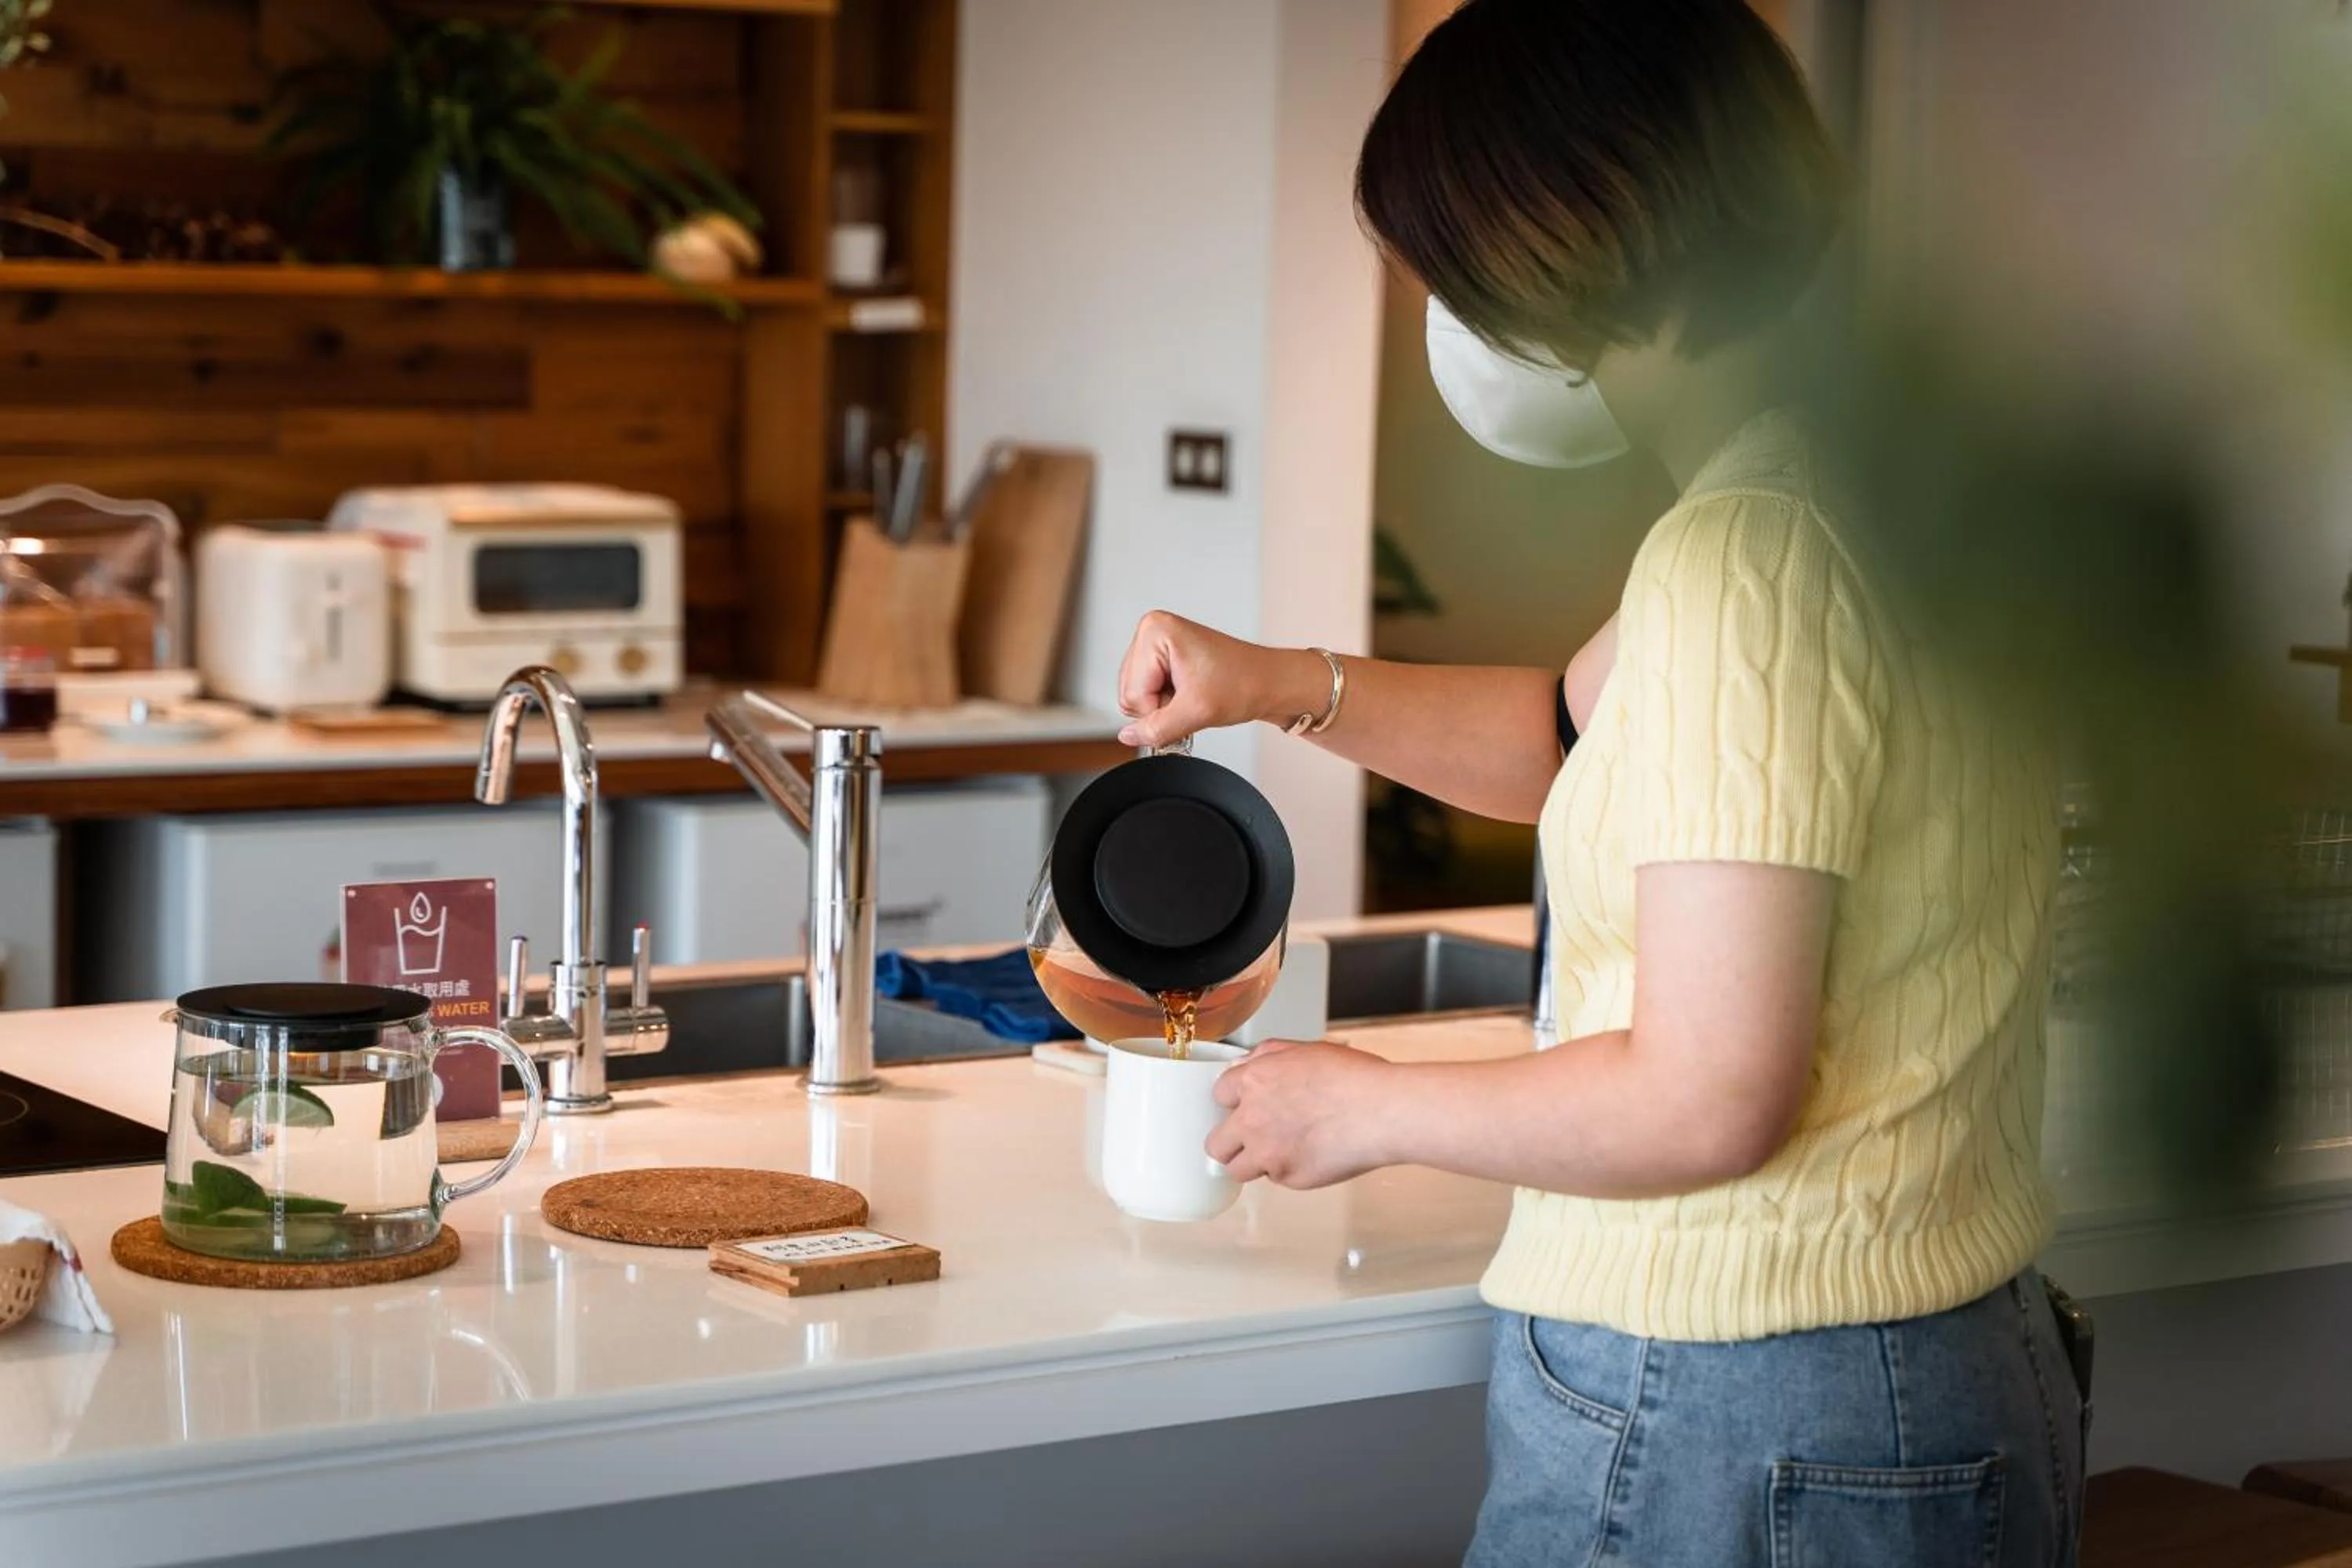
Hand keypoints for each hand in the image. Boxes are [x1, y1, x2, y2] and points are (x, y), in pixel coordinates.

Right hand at [1116, 612, 1323, 749]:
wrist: (1269, 682)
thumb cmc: (1244, 683)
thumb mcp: (1196, 713)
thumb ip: (1156, 729)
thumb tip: (1127, 737)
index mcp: (1155, 631)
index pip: (1132, 693)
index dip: (1160, 710)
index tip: (1189, 703)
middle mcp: (1152, 631)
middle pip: (1130, 693)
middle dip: (1160, 707)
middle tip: (1192, 700)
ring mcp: (1156, 643)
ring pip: (1137, 696)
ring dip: (1164, 706)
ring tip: (1193, 695)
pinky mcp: (1162, 656)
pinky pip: (1148, 692)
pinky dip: (1167, 702)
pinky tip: (1190, 693)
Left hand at [1207, 1040, 1399, 1188]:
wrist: (1382, 1113)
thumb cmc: (1354, 1079)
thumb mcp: (1306, 1050)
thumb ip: (1268, 1055)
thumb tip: (1246, 1063)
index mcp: (1254, 1081)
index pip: (1218, 1095)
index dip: (1233, 1101)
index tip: (1242, 1106)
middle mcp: (1252, 1120)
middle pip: (1215, 1144)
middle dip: (1230, 1142)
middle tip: (1250, 1138)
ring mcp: (1268, 1153)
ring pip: (1239, 1170)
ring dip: (1253, 1163)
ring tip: (1279, 1151)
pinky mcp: (1288, 1178)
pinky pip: (1276, 1179)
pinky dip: (1287, 1171)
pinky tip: (1310, 1154)